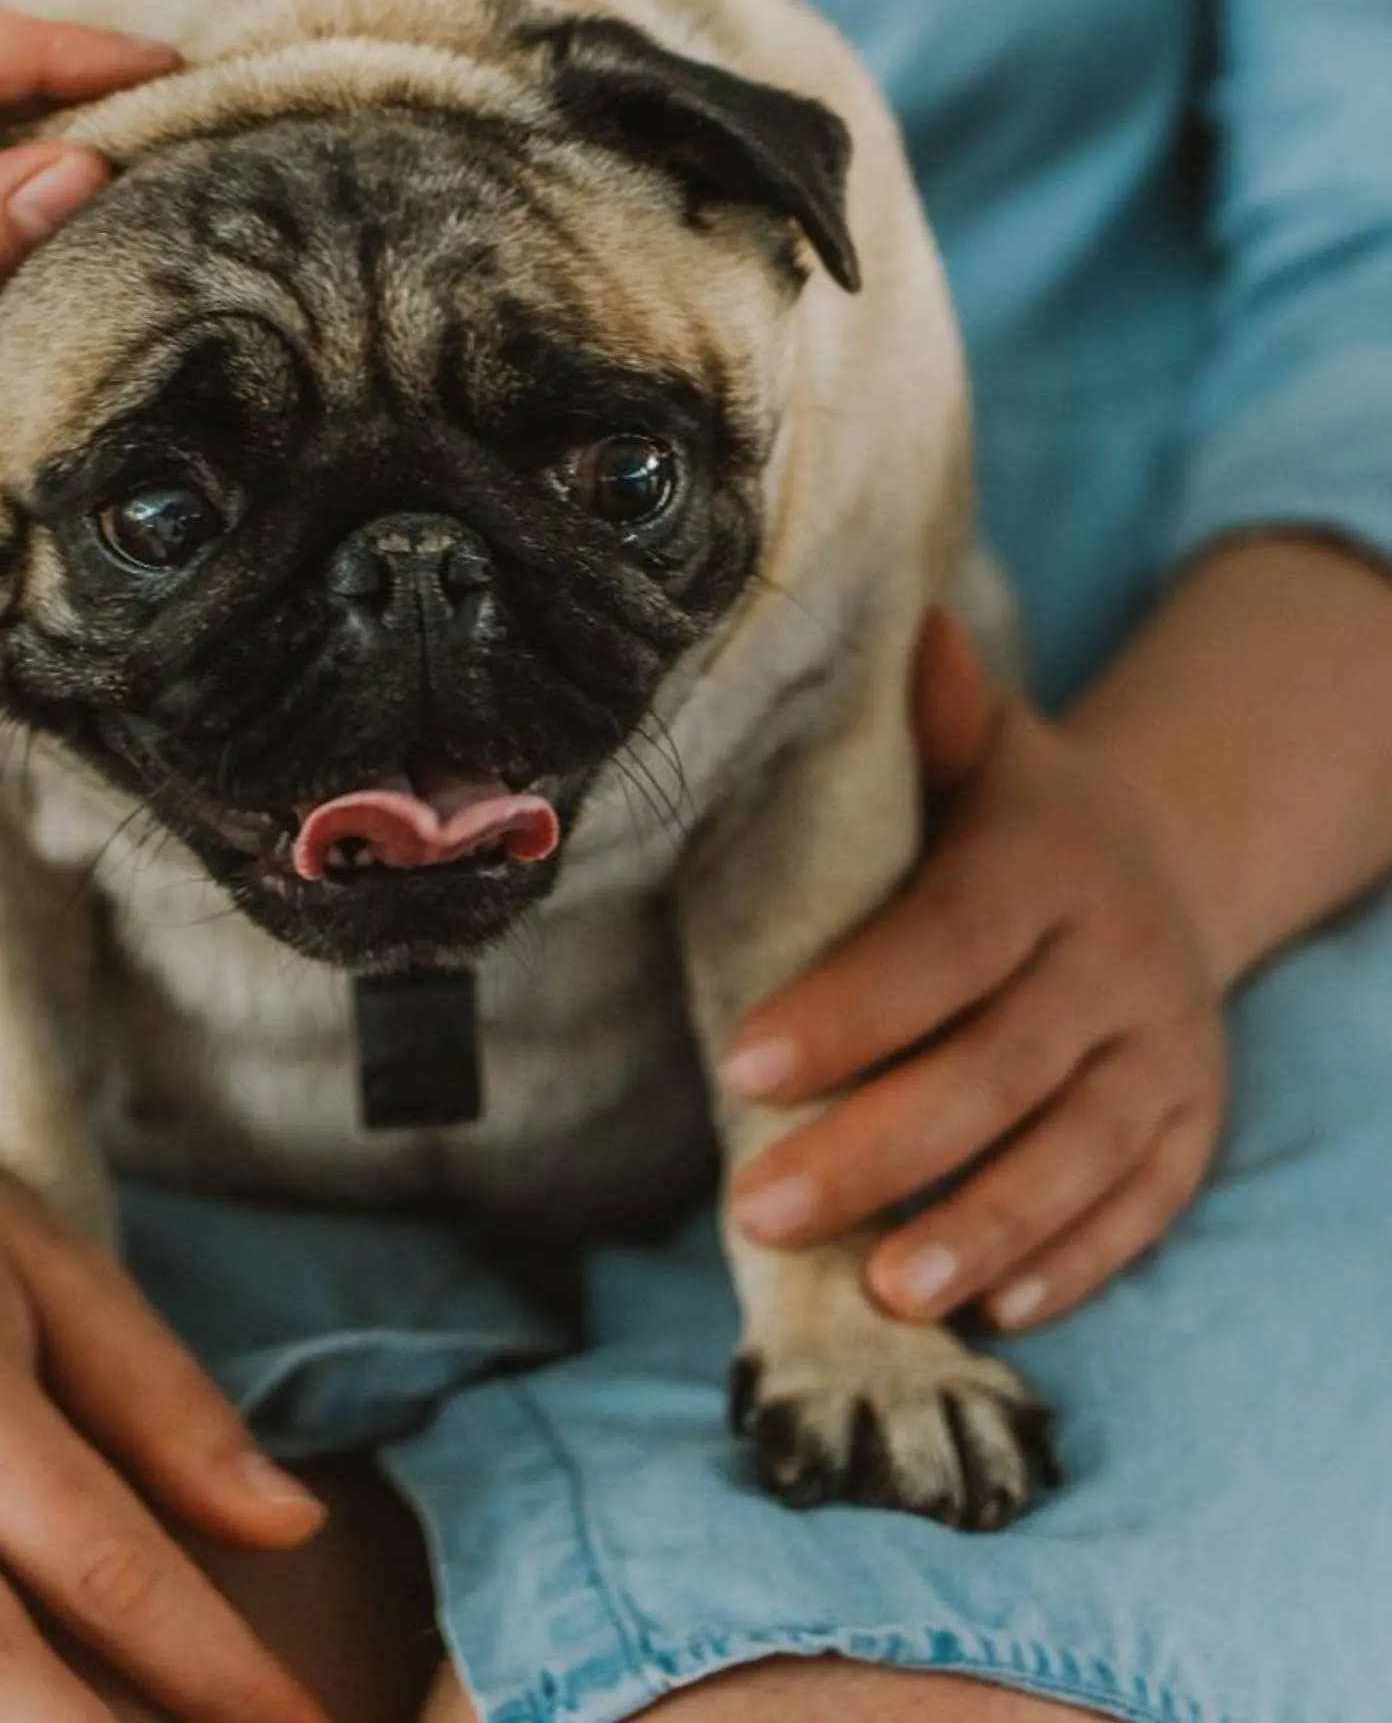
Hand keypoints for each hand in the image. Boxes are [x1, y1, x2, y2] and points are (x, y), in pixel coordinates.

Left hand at [725, 617, 1227, 1335]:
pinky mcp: (1192, 1126)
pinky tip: (997, 1311)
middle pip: (998, 1068)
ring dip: (977, 1228)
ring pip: (1076, 1155)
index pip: (947, 944)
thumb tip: (899, 623)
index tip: (742, 1065)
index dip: (851, 1009)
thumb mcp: (983, 750)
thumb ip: (929, 714)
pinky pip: (1141, 1206)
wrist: (1164, 862)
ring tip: (881, 1291)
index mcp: (1051, 862)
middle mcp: (1121, 960)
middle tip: (758, 1206)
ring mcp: (1166, 1052)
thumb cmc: (1015, 815)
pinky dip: (1073, 1262)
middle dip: (876, 1146)